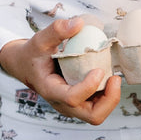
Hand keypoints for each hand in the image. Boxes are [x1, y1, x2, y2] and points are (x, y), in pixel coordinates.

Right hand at [0, 17, 122, 125]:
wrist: (26, 66)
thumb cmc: (32, 54)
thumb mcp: (39, 40)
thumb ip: (56, 30)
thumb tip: (79, 23)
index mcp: (51, 90)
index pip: (72, 98)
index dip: (88, 87)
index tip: (98, 70)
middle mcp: (63, 103)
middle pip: (92, 116)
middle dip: (109, 100)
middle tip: (115, 78)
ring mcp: (72, 106)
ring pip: (98, 114)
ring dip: (111, 98)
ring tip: (114, 77)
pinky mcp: (80, 102)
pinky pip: (99, 105)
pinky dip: (108, 94)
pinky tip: (109, 76)